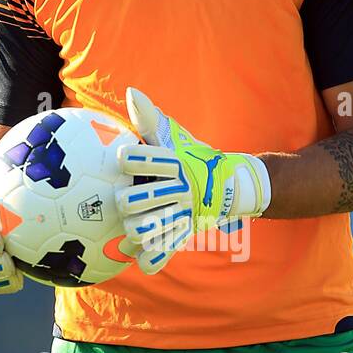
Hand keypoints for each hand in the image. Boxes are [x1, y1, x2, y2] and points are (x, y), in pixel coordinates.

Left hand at [115, 87, 270, 274]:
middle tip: (123, 201)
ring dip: (137, 230)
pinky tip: (143, 260)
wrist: (229, 184)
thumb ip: (150, 119)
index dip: (134, 159)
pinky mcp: (187, 231)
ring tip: (130, 228)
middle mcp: (180, 187)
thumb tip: (131, 92)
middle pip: (141, 199)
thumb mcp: (173, 136)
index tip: (123, 157)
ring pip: (152, 227)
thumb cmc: (190, 156)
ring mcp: (185, 212)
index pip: (148, 159)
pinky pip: (169, 248)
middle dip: (128, 201)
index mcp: (174, 162)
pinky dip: (155, 258)